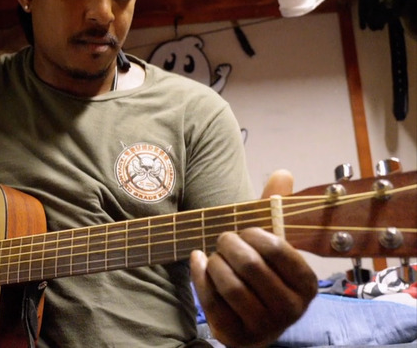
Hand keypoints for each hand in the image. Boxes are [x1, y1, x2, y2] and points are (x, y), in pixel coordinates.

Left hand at [189, 170, 317, 346]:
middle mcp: (290, 309)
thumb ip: (275, 210)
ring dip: (215, 262)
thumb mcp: (272, 245)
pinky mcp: (235, 334)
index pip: (278, 249)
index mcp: (306, 284)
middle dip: (229, 244)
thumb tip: (282, 173)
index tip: (245, 230)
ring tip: (215, 255)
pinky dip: (199, 275)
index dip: (254, 233)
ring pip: (229, 284)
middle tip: (223, 238)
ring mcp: (263, 326)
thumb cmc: (263, 276)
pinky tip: (199, 261)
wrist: (252, 322)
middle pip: (250, 266)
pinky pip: (210, 299)